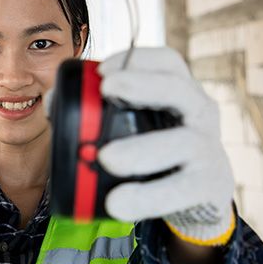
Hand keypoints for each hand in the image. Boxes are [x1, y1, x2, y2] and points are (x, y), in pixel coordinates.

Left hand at [96, 47, 235, 245]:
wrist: (200, 198)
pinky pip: (180, 190)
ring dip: (141, 150)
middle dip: (143, 85)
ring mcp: (208, 149)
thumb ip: (95, 113)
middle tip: (107, 89)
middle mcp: (200, 114)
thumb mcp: (134, 128)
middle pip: (180, 89)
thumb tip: (53, 103)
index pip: (167, 62)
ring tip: (107, 159)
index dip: (137, 60)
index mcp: (180, 93)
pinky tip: (118, 203)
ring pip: (183, 143)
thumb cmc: (158, 154)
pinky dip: (147, 196)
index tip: (103, 70)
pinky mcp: (208, 185)